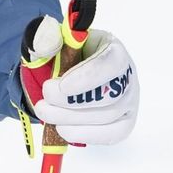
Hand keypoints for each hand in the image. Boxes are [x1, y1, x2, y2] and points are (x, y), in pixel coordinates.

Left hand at [18, 0, 138, 145]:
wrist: (68, 74)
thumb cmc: (66, 56)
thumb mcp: (53, 42)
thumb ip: (46, 38)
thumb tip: (45, 40)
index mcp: (113, 49)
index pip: (111, 63)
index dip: (88, 77)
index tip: (62, 87)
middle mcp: (127, 76)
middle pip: (108, 95)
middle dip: (70, 103)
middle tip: (43, 102)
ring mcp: (129, 101)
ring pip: (106, 117)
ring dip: (71, 119)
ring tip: (45, 113)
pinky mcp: (124, 123)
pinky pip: (110, 135)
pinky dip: (84, 134)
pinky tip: (62, 128)